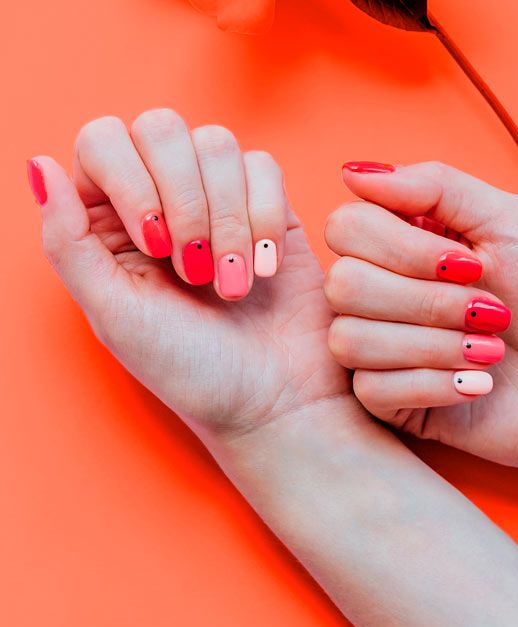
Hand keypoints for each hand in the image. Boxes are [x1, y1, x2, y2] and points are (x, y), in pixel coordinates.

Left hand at [28, 110, 348, 440]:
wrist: (275, 400)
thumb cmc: (193, 370)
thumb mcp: (114, 316)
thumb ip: (68, 243)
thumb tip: (36, 164)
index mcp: (111, 226)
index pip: (103, 141)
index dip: (130, 180)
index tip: (154, 247)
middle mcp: (162, 203)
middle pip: (162, 128)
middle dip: (184, 199)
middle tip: (194, 270)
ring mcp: (219, 202)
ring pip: (218, 144)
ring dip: (228, 216)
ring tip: (232, 284)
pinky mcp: (270, 208)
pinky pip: (264, 168)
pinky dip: (265, 216)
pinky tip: (263, 269)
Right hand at [323, 161, 517, 490]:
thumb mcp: (508, 219)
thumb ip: (431, 186)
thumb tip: (354, 171)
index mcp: (404, 247)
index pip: (344, 229)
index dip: (399, 247)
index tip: (468, 262)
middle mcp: (385, 296)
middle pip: (343, 286)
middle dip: (425, 301)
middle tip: (488, 310)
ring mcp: (386, 351)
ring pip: (350, 340)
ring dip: (431, 345)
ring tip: (490, 350)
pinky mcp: (395, 402)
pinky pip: (372, 390)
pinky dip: (433, 383)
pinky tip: (479, 383)